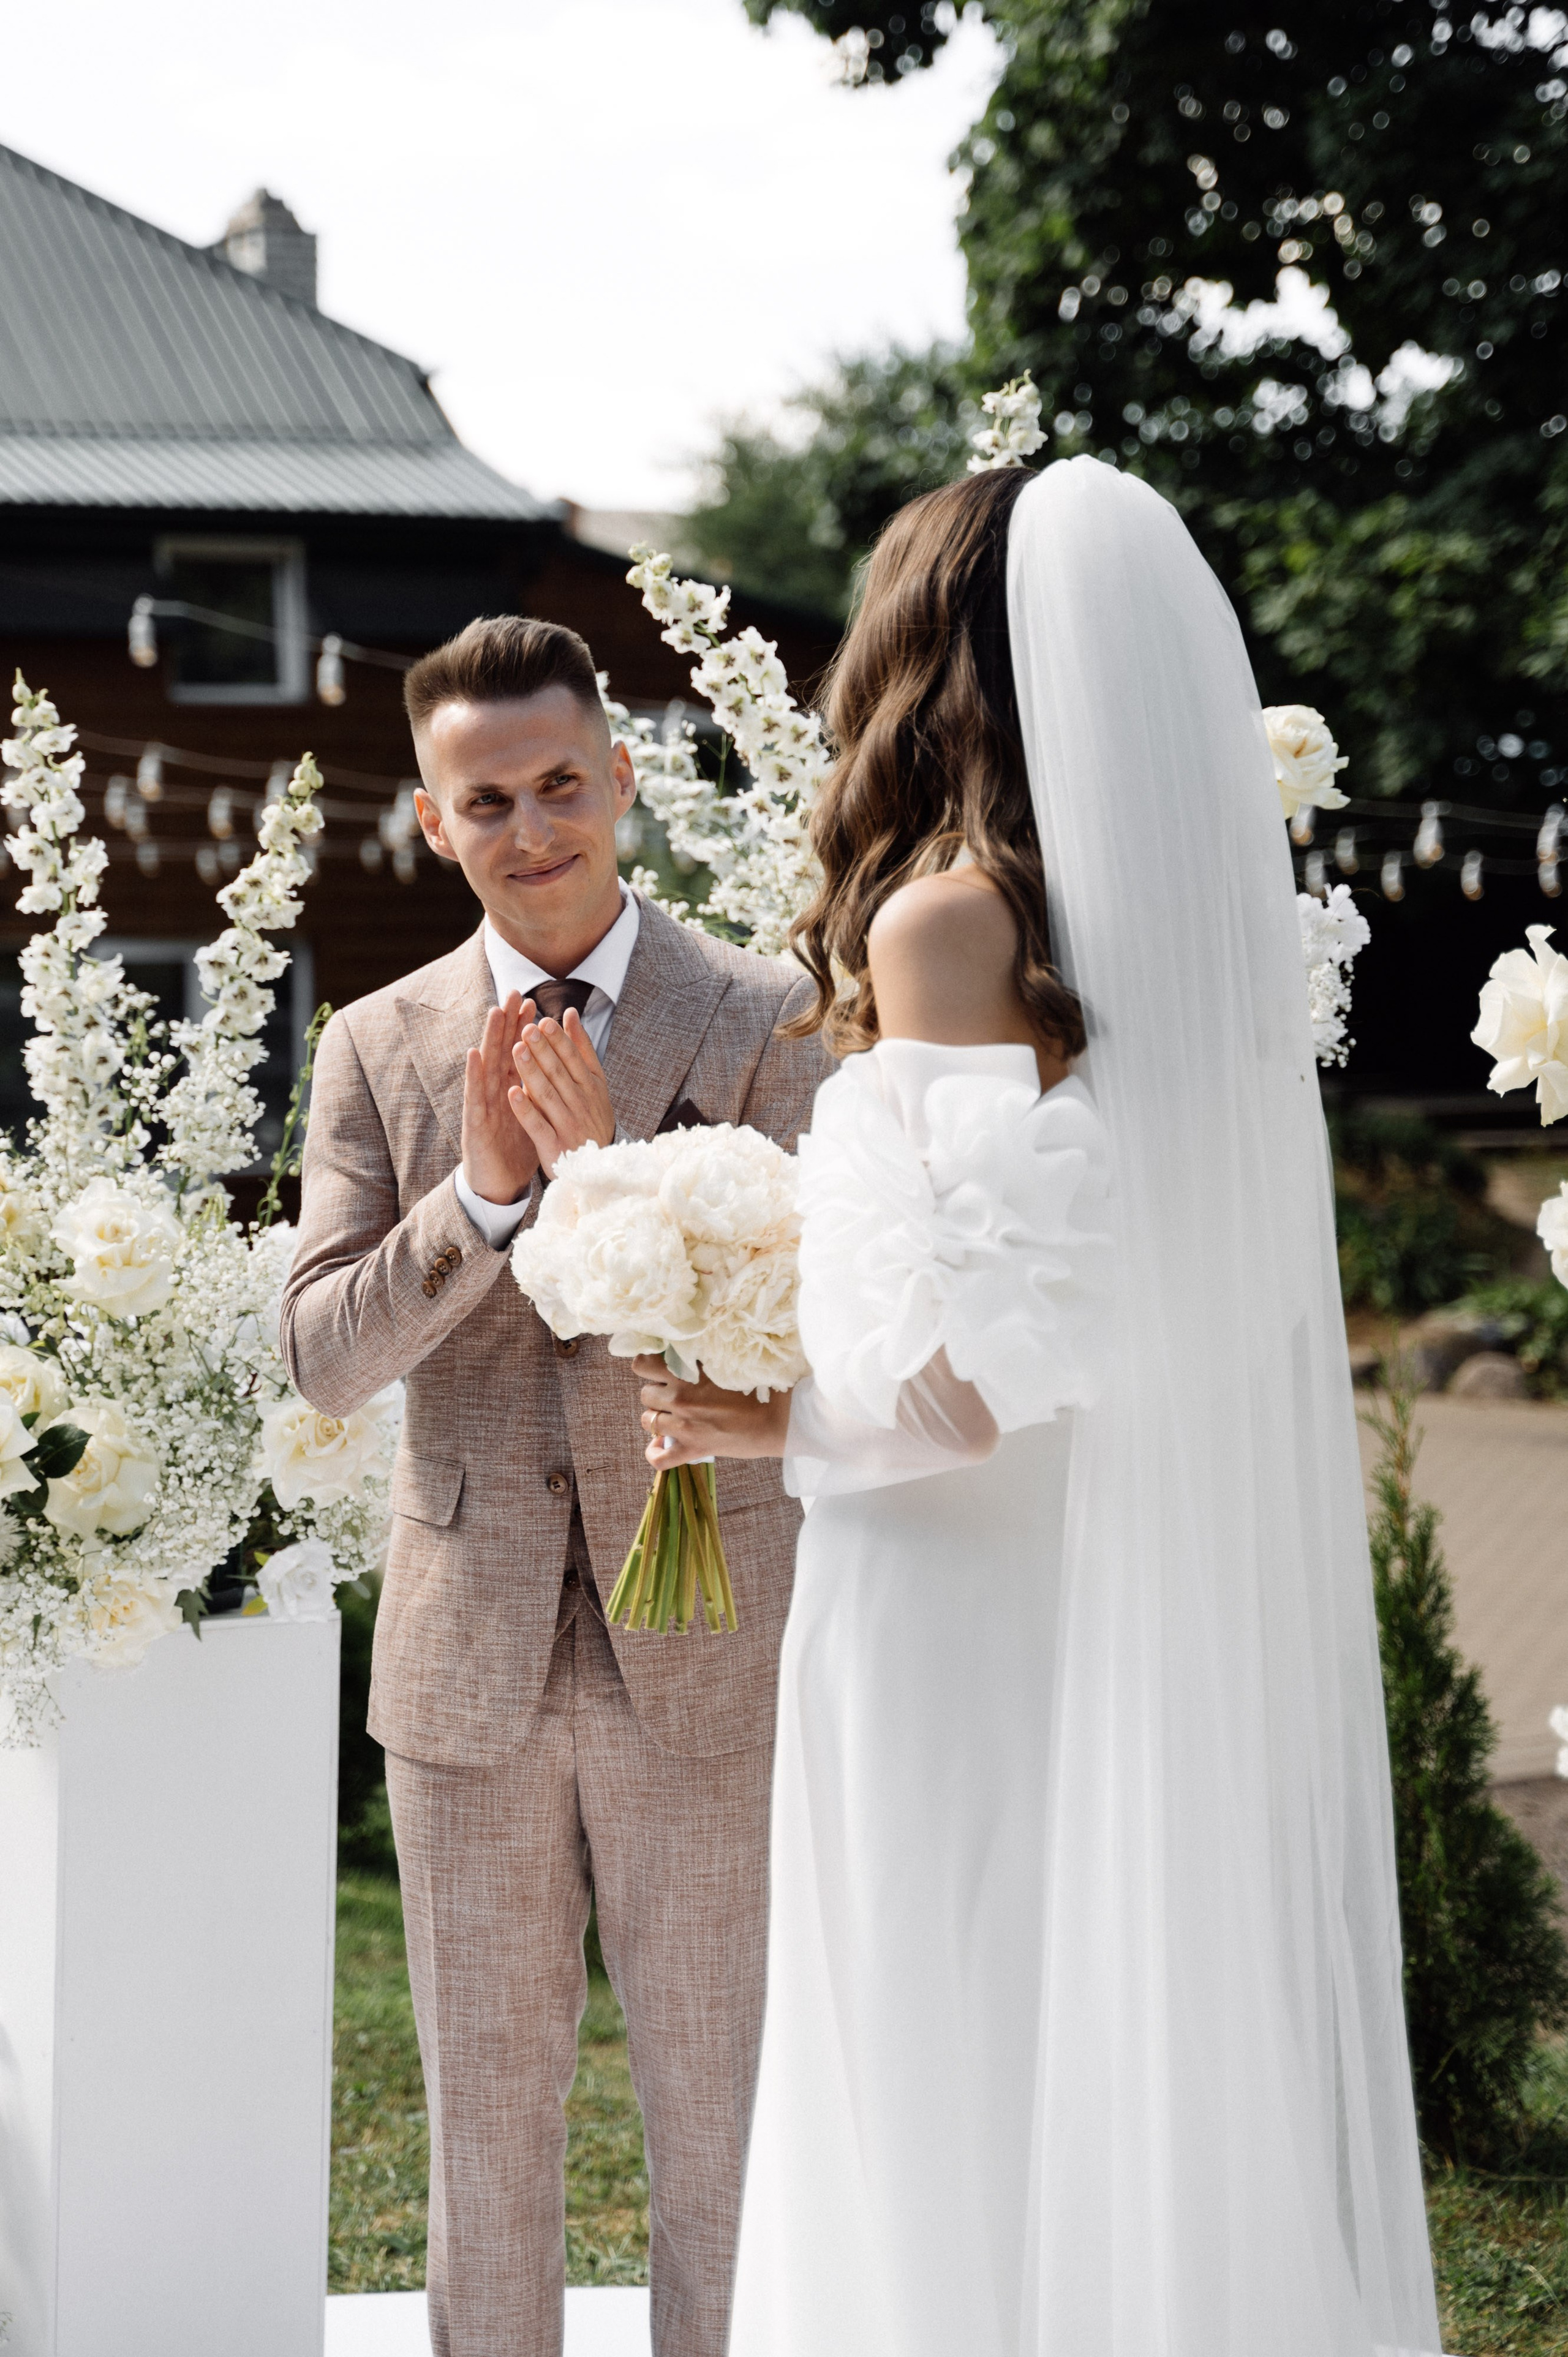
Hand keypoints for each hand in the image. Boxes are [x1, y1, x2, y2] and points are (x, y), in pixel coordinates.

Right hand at [462, 993, 541, 1204]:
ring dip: (490, 1039)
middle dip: (507, 1024)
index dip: (524, 1030)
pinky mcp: (475, 1124)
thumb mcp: (530, 1114)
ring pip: (487, 1068)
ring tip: (494, 1013)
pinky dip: (474, 1075)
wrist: (496, 1183)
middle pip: (501, 1053)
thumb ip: (536, 1090)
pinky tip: (474, 1055)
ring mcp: (482, 1106)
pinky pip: (475, 1097)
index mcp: (509, 1089)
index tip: (533, 1003)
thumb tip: (549, 1069)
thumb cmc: (512, 1148)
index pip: (517, 1054)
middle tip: (513, 994)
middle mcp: (494, 1092)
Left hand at [509, 1007, 615, 1178]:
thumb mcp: (594, 1082)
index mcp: (591, 1086)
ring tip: (516, 1051)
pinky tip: (512, 1093)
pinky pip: (538, 1125)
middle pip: (560, 1073)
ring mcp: (568, 1125)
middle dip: (543, 1050)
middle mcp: (581, 1103)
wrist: (599, 1166)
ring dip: (531, 1072)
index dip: (559, 1040)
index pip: (574, 1058)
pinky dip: (525, 1109)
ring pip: (547, 1094)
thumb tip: (571, 1013)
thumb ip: (582, 1048)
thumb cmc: (591, 1117)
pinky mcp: (555, 1146)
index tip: (544, 1021)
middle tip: (527, 1029)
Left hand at [634, 1355, 791, 1466]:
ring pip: (647, 1420)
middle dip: (657, 1393)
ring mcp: (684, 1426)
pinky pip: (658, 1458)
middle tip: (676, 1393)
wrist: (779, 1416)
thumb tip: (680, 1353)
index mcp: (686, 1372)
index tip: (660, 1369)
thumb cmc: (759, 1384)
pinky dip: (655, 1452)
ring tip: (675, 1415)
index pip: (642, 1364)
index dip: (649, 1367)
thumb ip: (699, 1358)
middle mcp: (680, 1398)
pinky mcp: (693, 1449)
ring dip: (658, 1417)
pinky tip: (661, 1445)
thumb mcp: (726, 1361)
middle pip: (645, 1393)